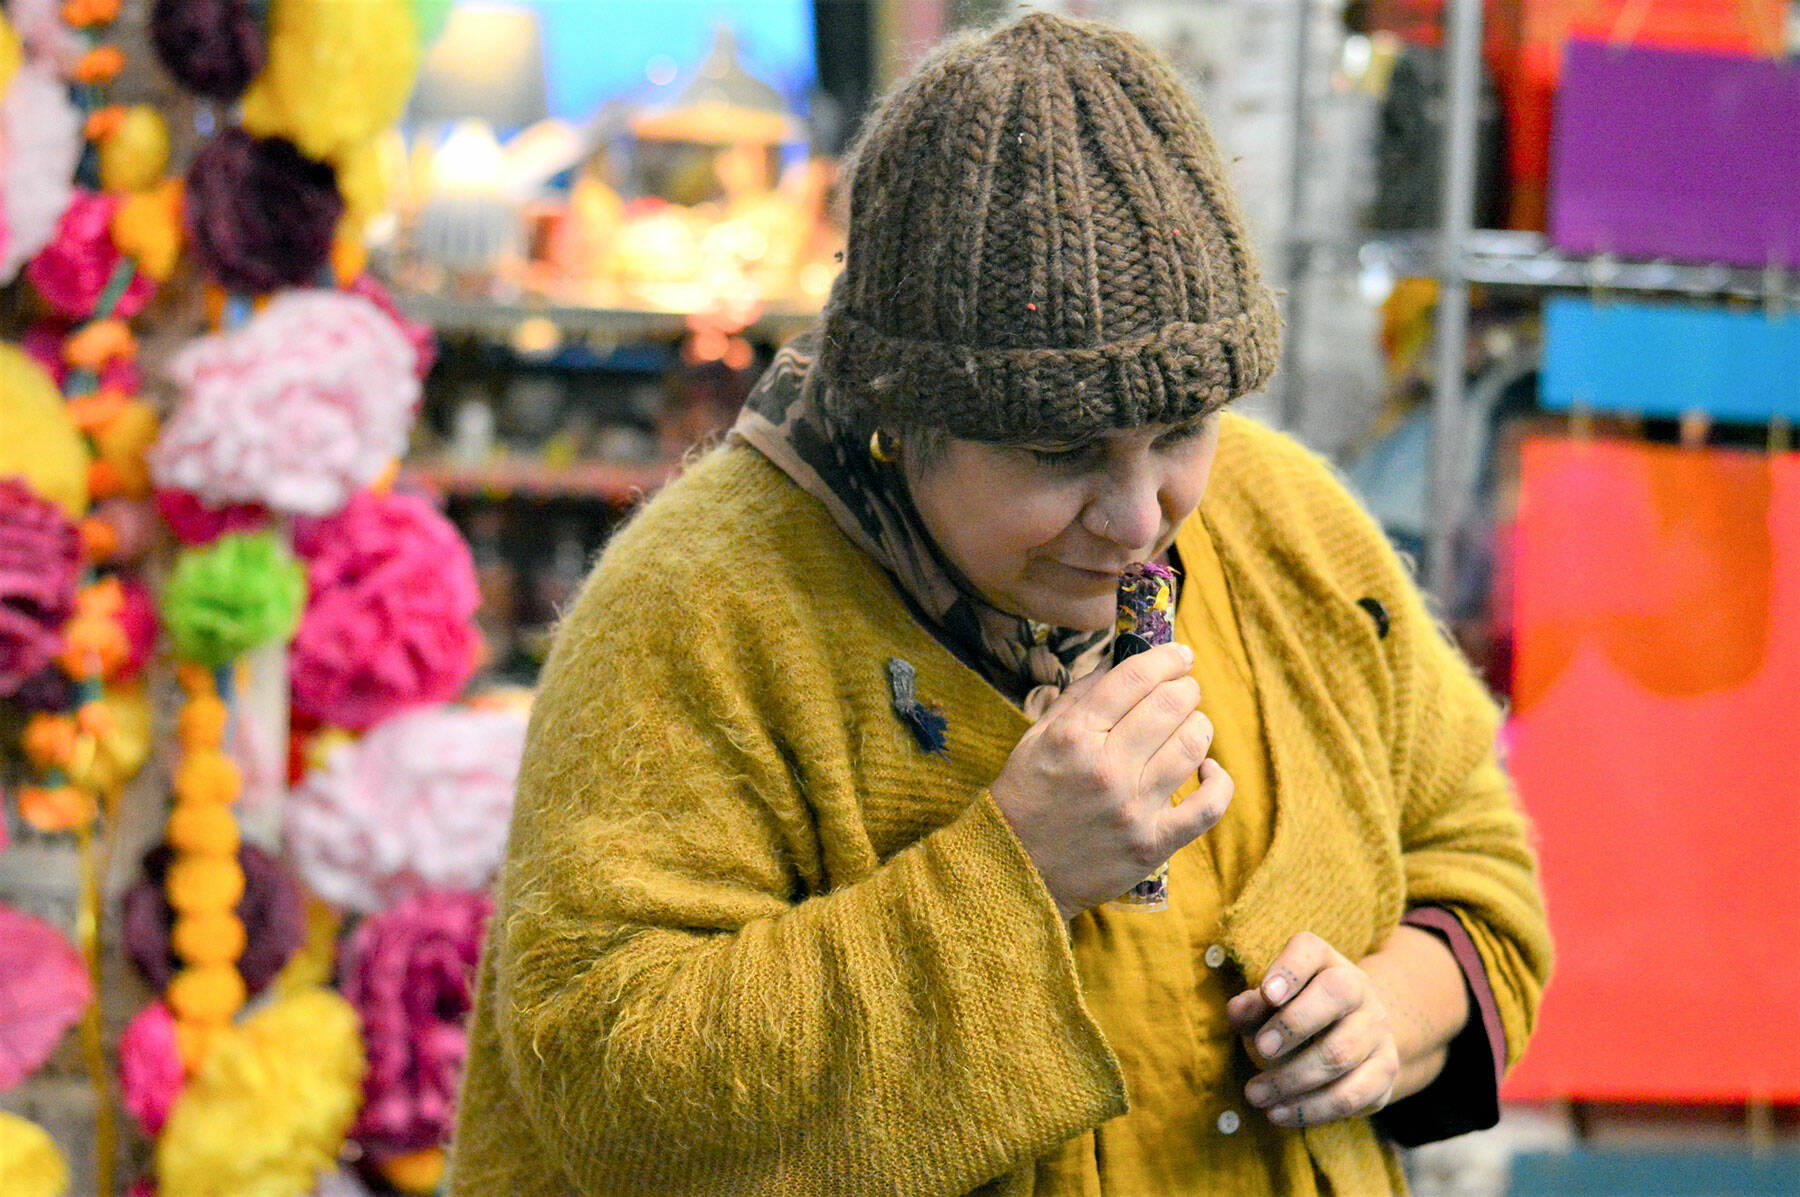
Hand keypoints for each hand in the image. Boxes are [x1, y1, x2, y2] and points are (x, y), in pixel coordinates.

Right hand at [989, 641, 1232, 919]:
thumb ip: (1079, 699)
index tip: (1180, 654)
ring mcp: (1133, 808)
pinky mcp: (1152, 844)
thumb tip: (1123, 665)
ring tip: (1191, 725)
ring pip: (1193, 746)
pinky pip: (1208, 807)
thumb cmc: (1026, 796)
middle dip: (1185, 688)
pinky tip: (1210, 770)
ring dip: (1199, 726)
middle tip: (1184, 689)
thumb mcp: (1037, 737)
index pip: (1136, 677)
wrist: (1015, 869)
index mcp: (1074, 736)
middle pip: (1171, 705)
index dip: (1167, 657)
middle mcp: (1106, 768)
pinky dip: (1219, 781)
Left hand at [1228, 932, 1399, 1129]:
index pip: (1310, 950)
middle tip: (1260, 1049)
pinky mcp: (1385, 1071)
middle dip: (1294, 1024)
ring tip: (1255, 1094)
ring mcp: (1378, 1029)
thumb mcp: (1268, 1005)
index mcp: (1324, 961)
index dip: (1289, 970)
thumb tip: (1240, 1009)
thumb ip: (1251, 1006)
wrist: (1350, 1037)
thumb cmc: (1293, 1014)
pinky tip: (1279, 1114)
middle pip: (1336, 994)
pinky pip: (1352, 1095)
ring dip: (1292, 1079)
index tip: (1266, 994)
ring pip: (1341, 1053)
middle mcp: (1359, 988)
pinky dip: (1311, 1110)